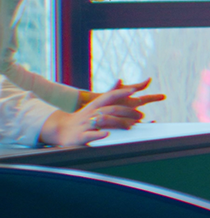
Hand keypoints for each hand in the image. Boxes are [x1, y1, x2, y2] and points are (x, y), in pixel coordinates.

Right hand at [38, 79, 152, 145]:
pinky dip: (99, 134)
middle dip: (127, 112)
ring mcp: (85, 125)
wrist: (60, 130)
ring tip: (130, 126)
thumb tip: (120, 81)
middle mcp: (90, 114)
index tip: (133, 89)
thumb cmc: (81, 119)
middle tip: (141, 116)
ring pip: (102, 121)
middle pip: (110, 109)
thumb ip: (107, 97)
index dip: (120, 92)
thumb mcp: (93, 107)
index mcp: (94, 107)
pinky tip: (107, 134)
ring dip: (117, 122)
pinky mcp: (80, 136)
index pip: (108, 97)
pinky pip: (90, 135)